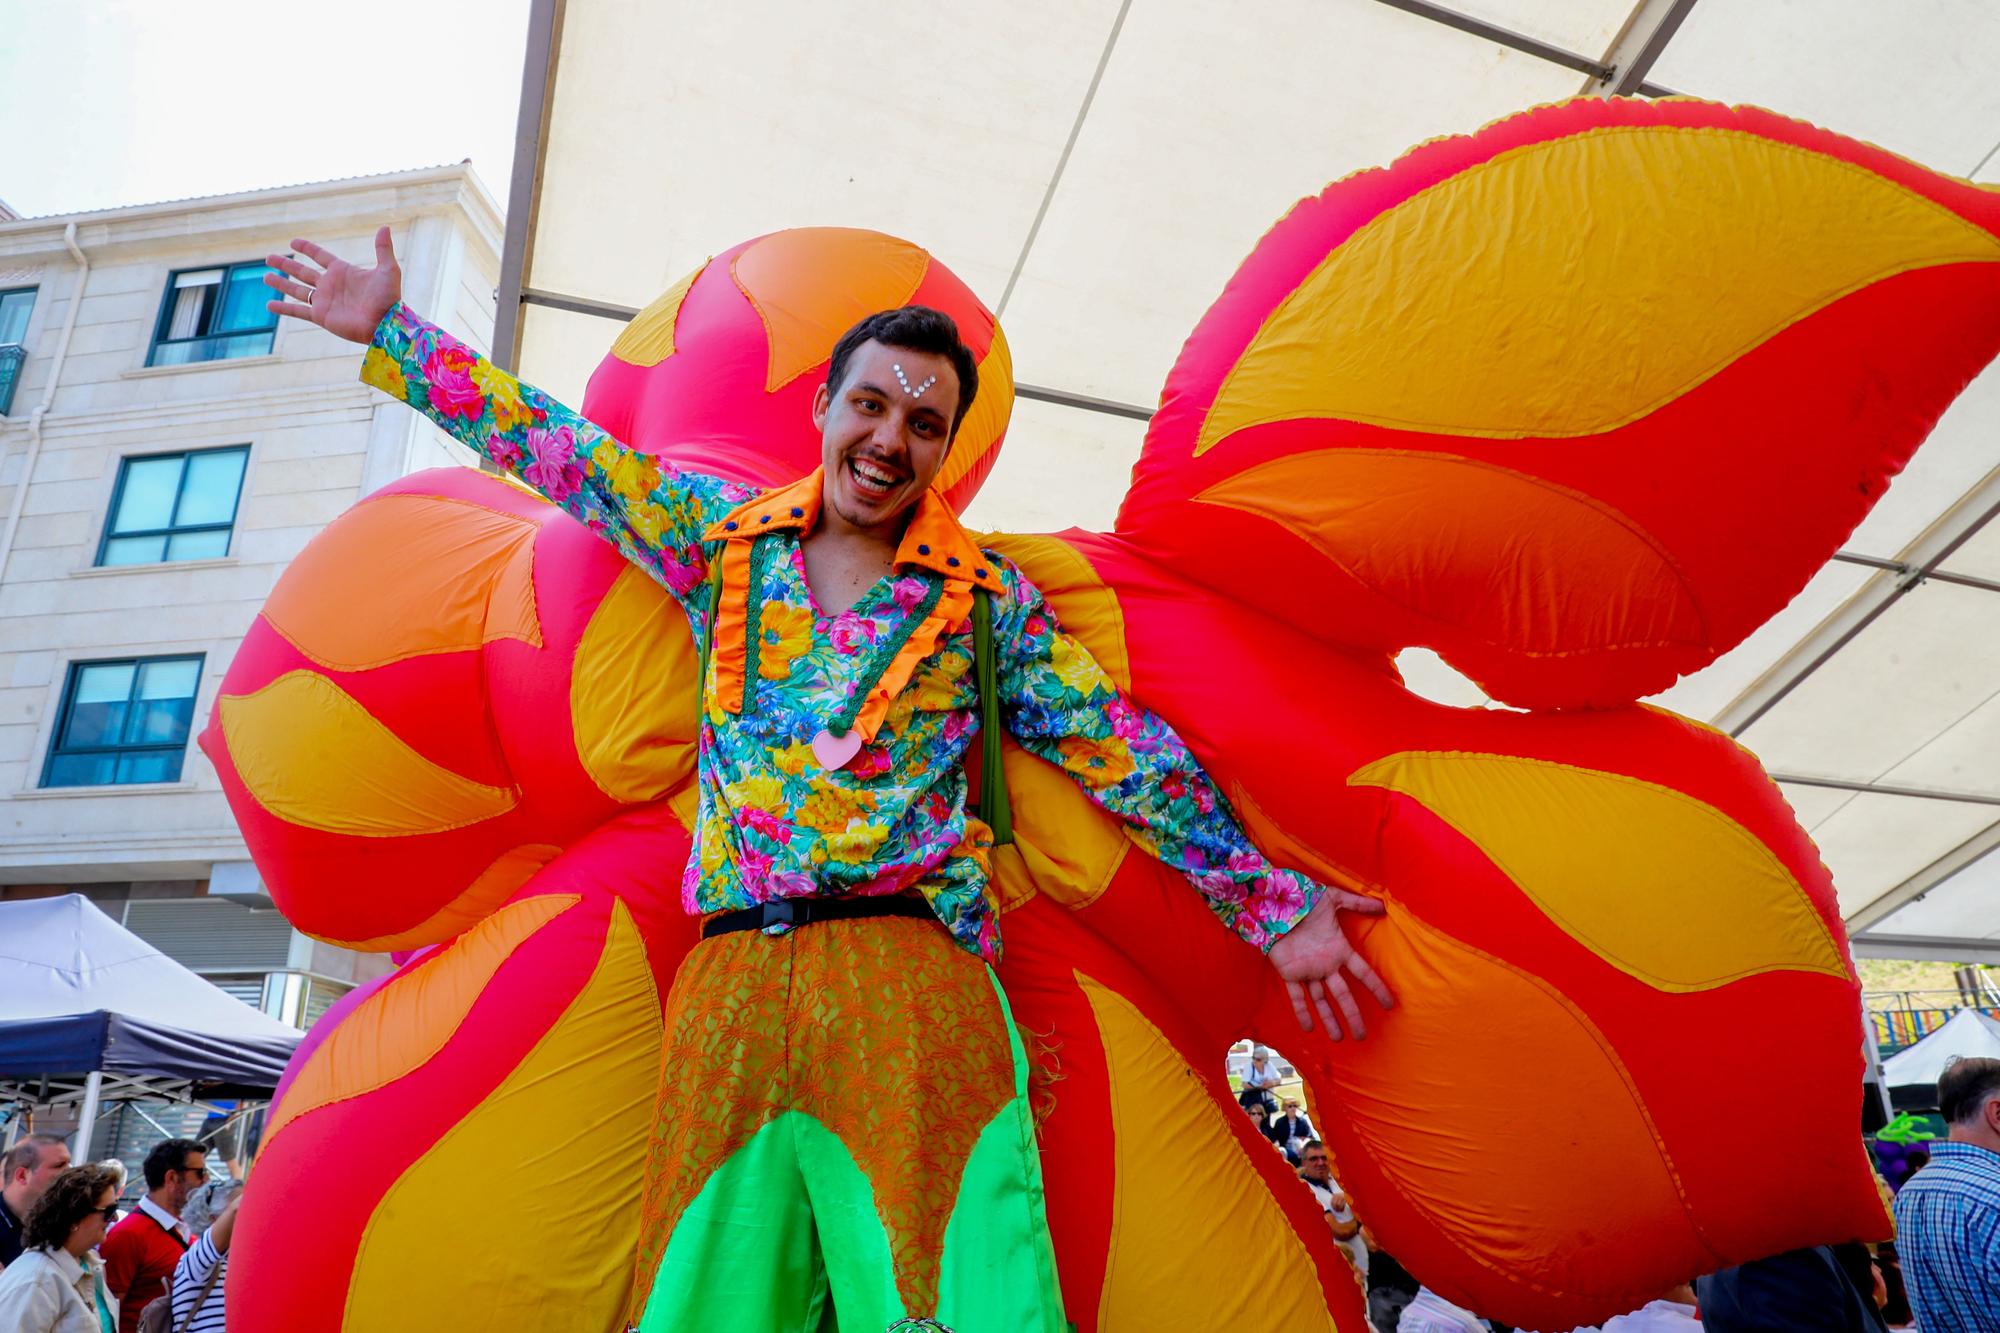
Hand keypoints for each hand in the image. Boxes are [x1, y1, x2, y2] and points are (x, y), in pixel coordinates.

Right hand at [264, 226, 400, 343]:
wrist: (385, 325)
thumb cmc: (389, 298)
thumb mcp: (388, 270)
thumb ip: (383, 249)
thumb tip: (385, 226)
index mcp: (342, 272)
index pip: (320, 256)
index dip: (307, 249)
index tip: (293, 242)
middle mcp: (330, 285)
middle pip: (302, 272)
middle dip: (286, 265)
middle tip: (268, 258)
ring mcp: (324, 301)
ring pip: (297, 290)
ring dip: (280, 284)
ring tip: (265, 277)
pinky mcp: (321, 316)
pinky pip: (298, 311)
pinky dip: (283, 308)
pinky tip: (269, 305)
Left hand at [1268, 889, 1393, 1039]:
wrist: (1277, 903)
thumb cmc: (1306, 901)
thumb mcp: (1334, 899)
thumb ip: (1358, 904)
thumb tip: (1383, 904)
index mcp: (1338, 950)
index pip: (1362, 973)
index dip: (1376, 988)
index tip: (1390, 1004)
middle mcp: (1325, 965)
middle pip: (1343, 995)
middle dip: (1352, 1015)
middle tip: (1362, 1036)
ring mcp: (1308, 971)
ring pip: (1321, 1000)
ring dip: (1329, 1019)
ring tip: (1338, 1039)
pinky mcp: (1289, 973)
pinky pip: (1296, 996)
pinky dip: (1301, 1012)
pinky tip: (1309, 1028)